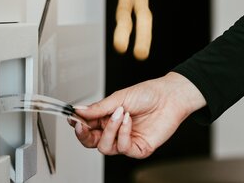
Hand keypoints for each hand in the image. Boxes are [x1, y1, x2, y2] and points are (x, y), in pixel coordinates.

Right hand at [71, 72, 205, 157]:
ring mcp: (125, 140)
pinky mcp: (137, 148)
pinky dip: (123, 133)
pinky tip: (128, 120)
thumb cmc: (148, 94)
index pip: (87, 128)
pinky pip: (122, 148)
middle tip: (82, 125)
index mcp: (107, 118)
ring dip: (110, 130)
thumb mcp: (120, 97)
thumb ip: (99, 107)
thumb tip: (79, 111)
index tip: (72, 119)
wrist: (170, 96)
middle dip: (84, 135)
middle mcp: (115, 131)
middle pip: (91, 142)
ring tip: (120, 113)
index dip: (78, 126)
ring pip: (104, 147)